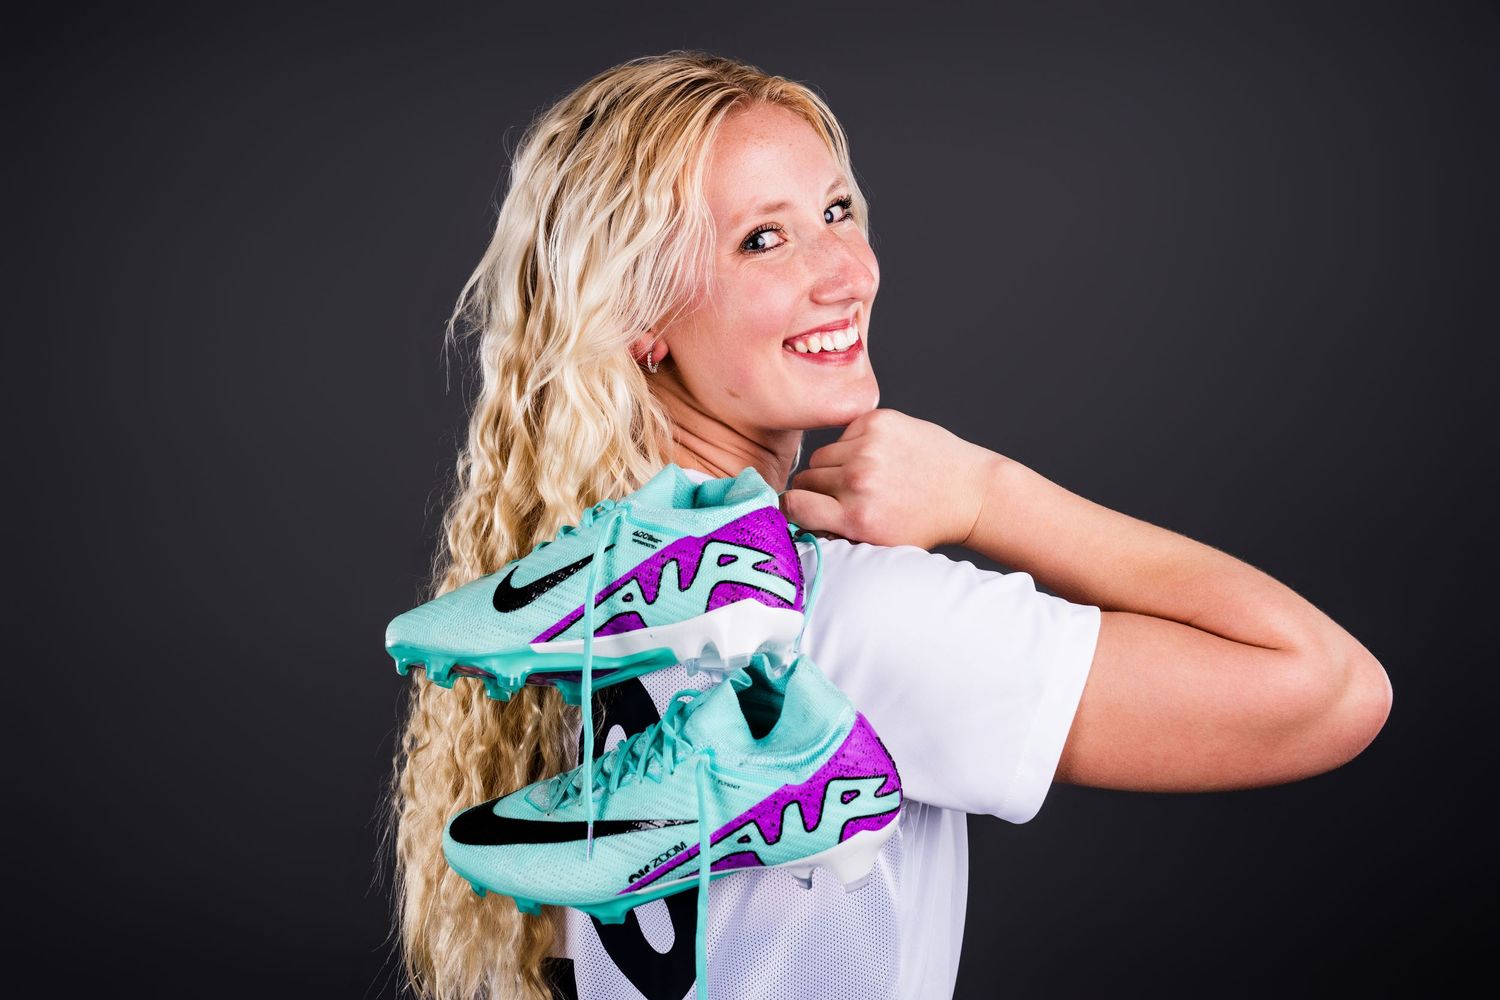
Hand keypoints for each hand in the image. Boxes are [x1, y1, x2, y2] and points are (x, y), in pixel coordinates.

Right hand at [780, 408, 1002, 549]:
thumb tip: (794, 519)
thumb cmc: (923, 522)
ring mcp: (868, 447)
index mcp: (858, 518)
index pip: (793, 505)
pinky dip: (853, 446)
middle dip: (818, 489)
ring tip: (864, 477)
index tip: (800, 508)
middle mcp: (860, 481)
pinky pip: (842, 436)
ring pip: (821, 456)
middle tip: (844, 496)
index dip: (792, 507)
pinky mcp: (877, 422)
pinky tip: (879, 457)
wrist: (968, 491)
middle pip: (805, 479)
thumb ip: (837, 534)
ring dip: (834, 467)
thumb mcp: (880, 544)